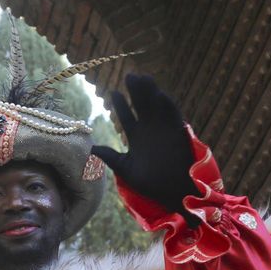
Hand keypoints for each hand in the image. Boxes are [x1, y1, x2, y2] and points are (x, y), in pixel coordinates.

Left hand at [92, 73, 197, 214]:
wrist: (175, 194)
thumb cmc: (151, 184)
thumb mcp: (126, 169)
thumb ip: (111, 157)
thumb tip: (91, 148)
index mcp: (137, 137)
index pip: (127, 116)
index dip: (121, 104)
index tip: (113, 92)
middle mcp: (151, 130)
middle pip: (142, 105)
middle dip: (136, 91)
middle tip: (130, 76)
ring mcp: (165, 130)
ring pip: (156, 106)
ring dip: (151, 93)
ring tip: (143, 78)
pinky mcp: (179, 134)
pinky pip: (174, 117)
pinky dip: (168, 106)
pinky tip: (160, 95)